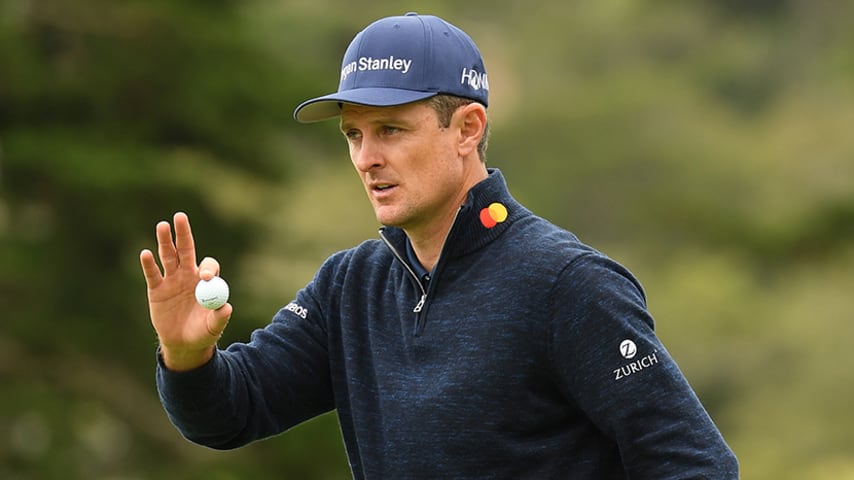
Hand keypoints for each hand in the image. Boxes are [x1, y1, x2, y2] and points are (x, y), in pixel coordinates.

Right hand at [139, 212, 231, 370]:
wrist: (183, 343)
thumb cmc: (202, 332)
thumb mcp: (213, 327)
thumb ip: (220, 317)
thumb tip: (227, 307)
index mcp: (206, 281)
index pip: (208, 266)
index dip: (206, 268)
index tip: (203, 277)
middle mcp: (188, 275)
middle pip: (185, 250)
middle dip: (183, 234)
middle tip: (180, 217)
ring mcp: (171, 280)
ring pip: (168, 256)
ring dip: (164, 241)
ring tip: (163, 225)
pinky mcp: (156, 289)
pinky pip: (152, 274)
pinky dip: (148, 264)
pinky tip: (146, 253)